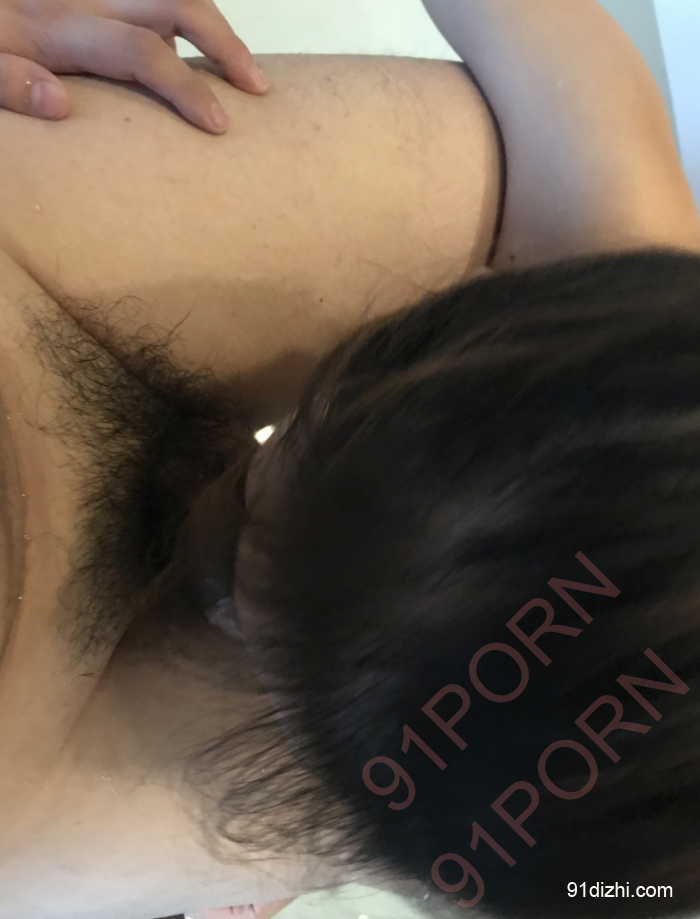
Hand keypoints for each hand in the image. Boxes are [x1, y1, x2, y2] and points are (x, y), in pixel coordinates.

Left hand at [0, 0, 269, 132]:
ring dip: (212, 26)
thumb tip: (58, 103)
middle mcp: (84, 0)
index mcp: (59, 28)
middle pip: (174, 4)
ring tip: (240, 70)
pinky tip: (200, 50)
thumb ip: (8, 83)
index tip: (219, 125)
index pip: (140, 51)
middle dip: (224, 43)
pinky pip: (152, 1)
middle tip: (257, 87)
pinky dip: (183, 18)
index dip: (186, 87)